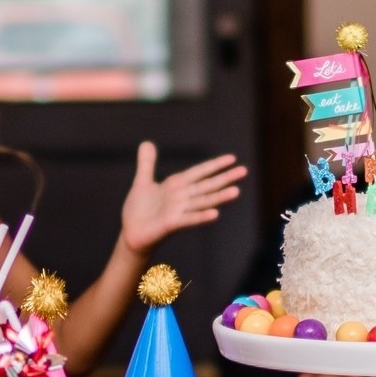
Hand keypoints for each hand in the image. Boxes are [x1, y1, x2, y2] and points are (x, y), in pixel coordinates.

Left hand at [120, 141, 246, 252]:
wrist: (131, 233)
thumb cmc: (138, 210)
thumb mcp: (142, 182)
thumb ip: (147, 163)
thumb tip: (146, 143)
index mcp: (177, 185)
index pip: (199, 172)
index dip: (215, 165)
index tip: (232, 158)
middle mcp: (182, 197)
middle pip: (207, 185)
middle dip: (225, 178)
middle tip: (244, 171)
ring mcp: (178, 211)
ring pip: (202, 202)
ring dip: (219, 197)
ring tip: (236, 191)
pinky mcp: (171, 224)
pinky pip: (189, 219)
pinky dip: (201, 217)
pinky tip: (215, 214)